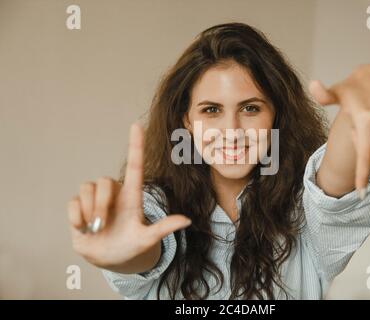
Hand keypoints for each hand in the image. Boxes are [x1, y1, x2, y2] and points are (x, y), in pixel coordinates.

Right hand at [67, 122, 190, 270]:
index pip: (135, 165)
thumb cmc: (131, 246)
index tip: (136, 125)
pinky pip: (73, 202)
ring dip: (89, 212)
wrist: (109, 259)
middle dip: (100, 205)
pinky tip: (84, 229)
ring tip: (95, 229)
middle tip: (102, 226)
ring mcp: (95, 200)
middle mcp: (113, 194)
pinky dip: (76, 218)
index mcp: (132, 196)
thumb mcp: (147, 239)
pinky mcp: (79, 208)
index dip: (135, 145)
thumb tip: (187, 221)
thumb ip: (163, 228)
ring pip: (86, 189)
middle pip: (104, 181)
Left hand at [309, 64, 369, 192]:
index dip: (362, 175)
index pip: (365, 155)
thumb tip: (313, 86)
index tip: (359, 191)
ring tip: (368, 125)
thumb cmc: (353, 86)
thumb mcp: (337, 92)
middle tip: (357, 131)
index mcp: (365, 119)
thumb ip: (324, 95)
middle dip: (364, 151)